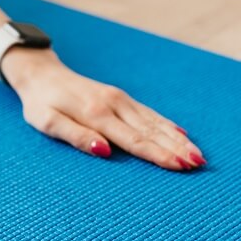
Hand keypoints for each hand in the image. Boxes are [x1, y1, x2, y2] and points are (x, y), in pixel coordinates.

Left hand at [1, 48, 205, 170]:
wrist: (41, 74)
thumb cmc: (40, 103)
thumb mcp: (47, 122)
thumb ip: (76, 136)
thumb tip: (105, 152)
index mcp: (96, 113)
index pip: (134, 140)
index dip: (158, 155)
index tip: (180, 166)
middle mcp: (113, 103)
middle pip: (150, 131)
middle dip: (176, 148)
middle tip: (200, 165)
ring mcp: (119, 98)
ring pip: (154, 121)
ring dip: (177, 139)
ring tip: (198, 155)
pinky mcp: (120, 97)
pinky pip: (148, 113)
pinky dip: (167, 124)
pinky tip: (181, 134)